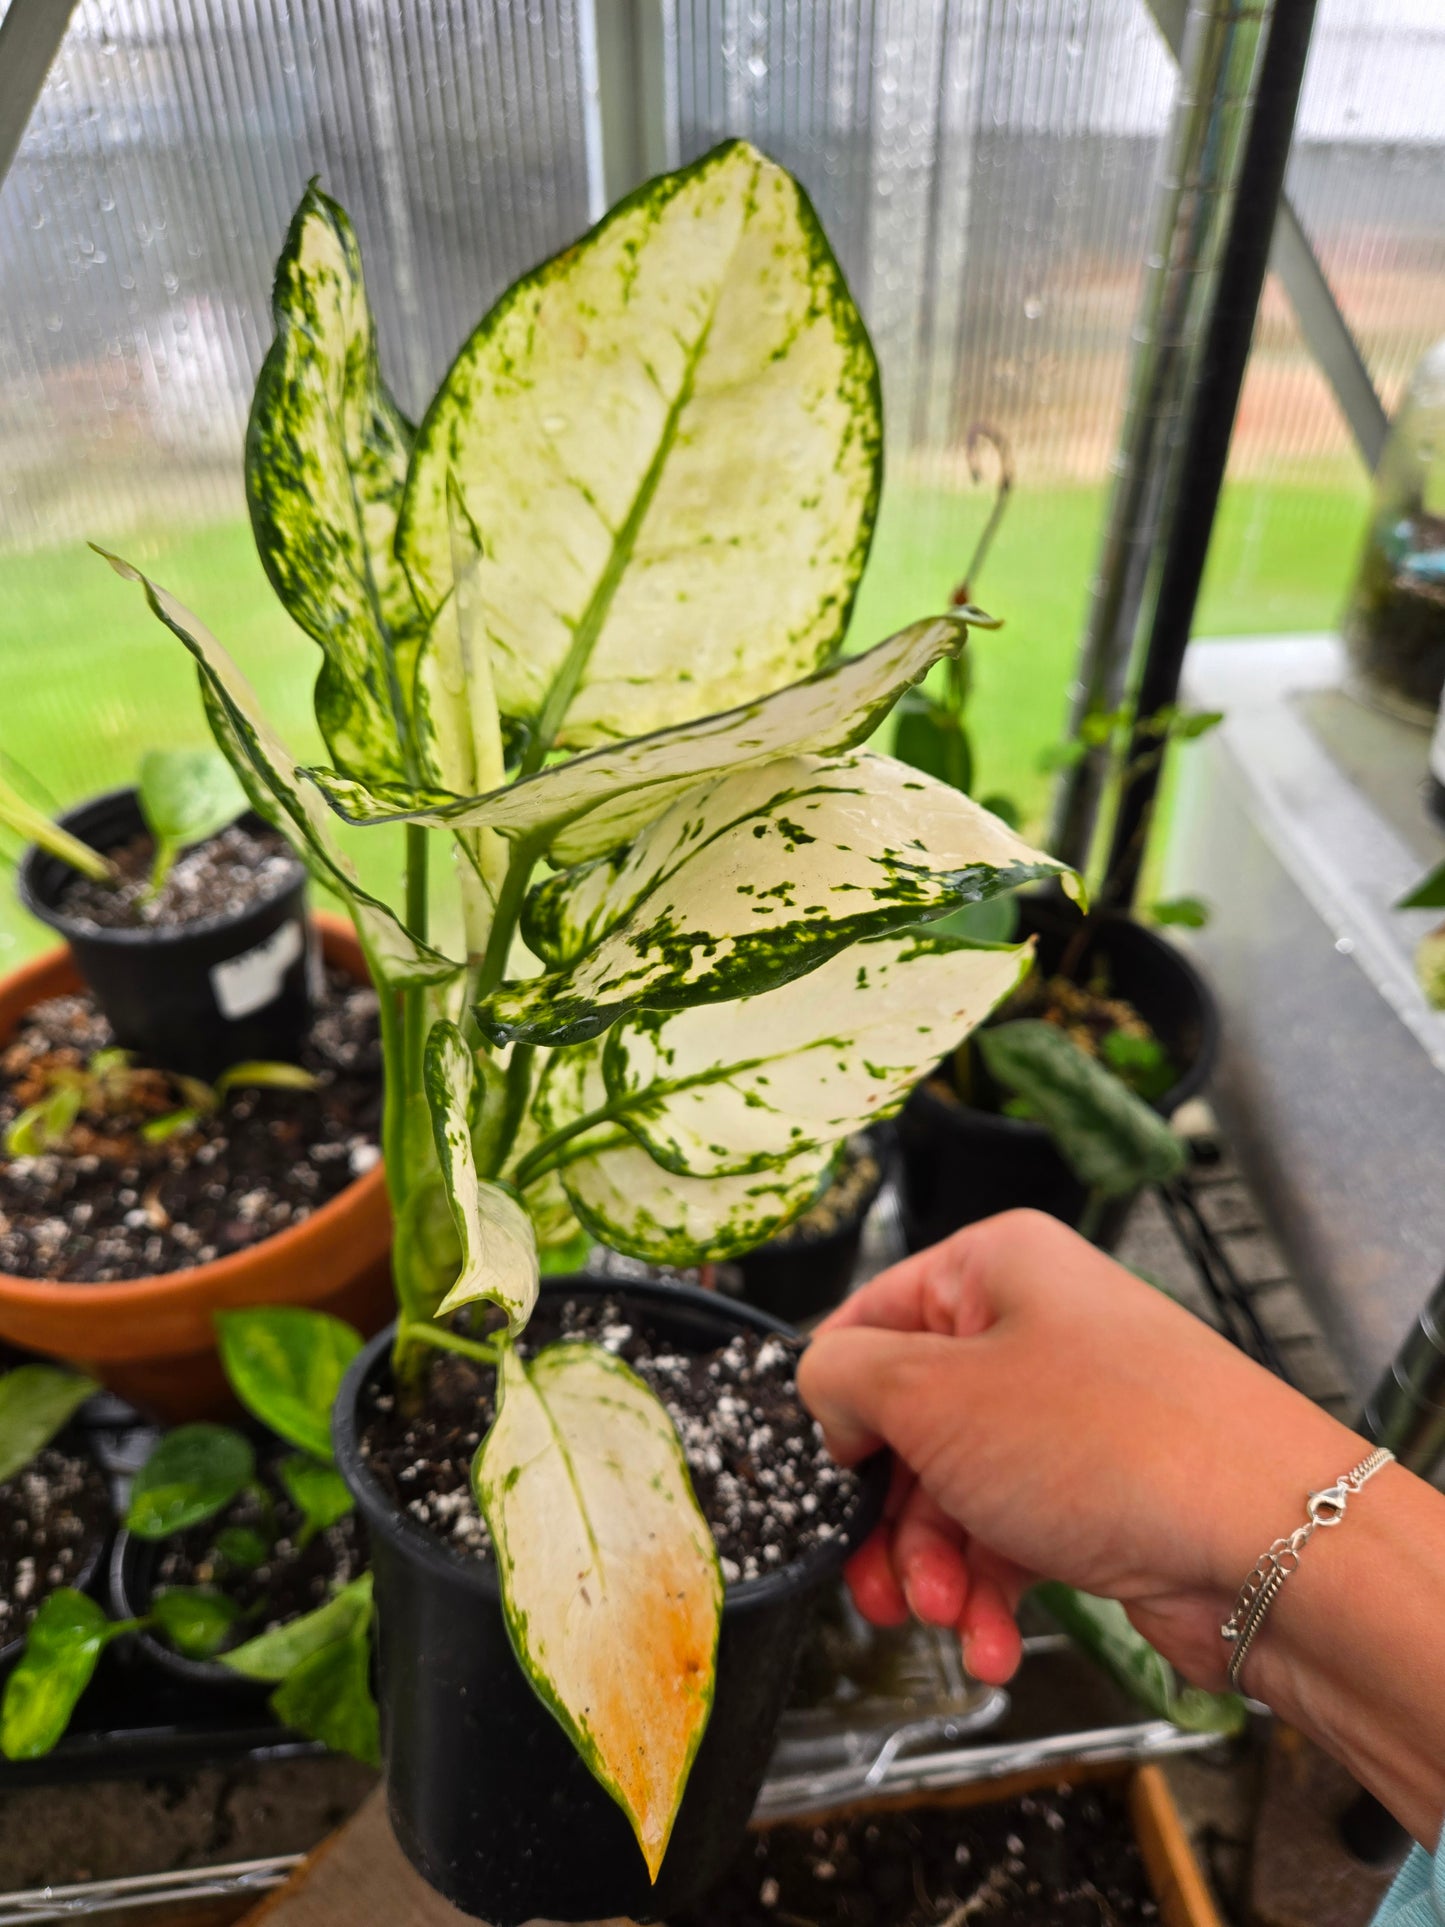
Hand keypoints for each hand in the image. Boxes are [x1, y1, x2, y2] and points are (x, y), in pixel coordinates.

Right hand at [798, 1209, 1361, 1688]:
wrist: (1270, 1543)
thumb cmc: (1111, 1443)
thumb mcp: (933, 1394)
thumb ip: (845, 1380)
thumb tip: (823, 1391)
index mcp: (996, 1269)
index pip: (872, 1319)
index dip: (837, 1402)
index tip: (822, 1470)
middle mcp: (1036, 1331)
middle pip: (910, 1425)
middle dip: (890, 1520)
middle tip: (880, 1586)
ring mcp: (1072, 1417)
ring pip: (956, 1494)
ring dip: (936, 1572)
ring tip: (946, 1618)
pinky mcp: (1100, 1493)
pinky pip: (1013, 1538)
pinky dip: (990, 1596)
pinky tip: (990, 1645)